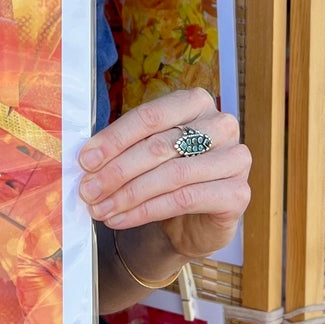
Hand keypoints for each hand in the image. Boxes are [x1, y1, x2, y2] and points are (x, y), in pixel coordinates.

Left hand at [78, 88, 250, 262]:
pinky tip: (122, 219)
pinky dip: (146, 211)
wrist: (193, 221)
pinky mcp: (239, 194)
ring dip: (128, 194)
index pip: (150, 116)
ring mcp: (235, 159)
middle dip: (117, 170)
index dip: (114, 139)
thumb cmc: (166, 177)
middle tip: (88, 190)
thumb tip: (87, 159)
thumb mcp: (143, 154)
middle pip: (159, 146)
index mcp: (196, 102)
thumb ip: (121, 149)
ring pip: (172, 174)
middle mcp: (221, 125)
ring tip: (100, 208)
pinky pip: (185, 200)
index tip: (86, 160)